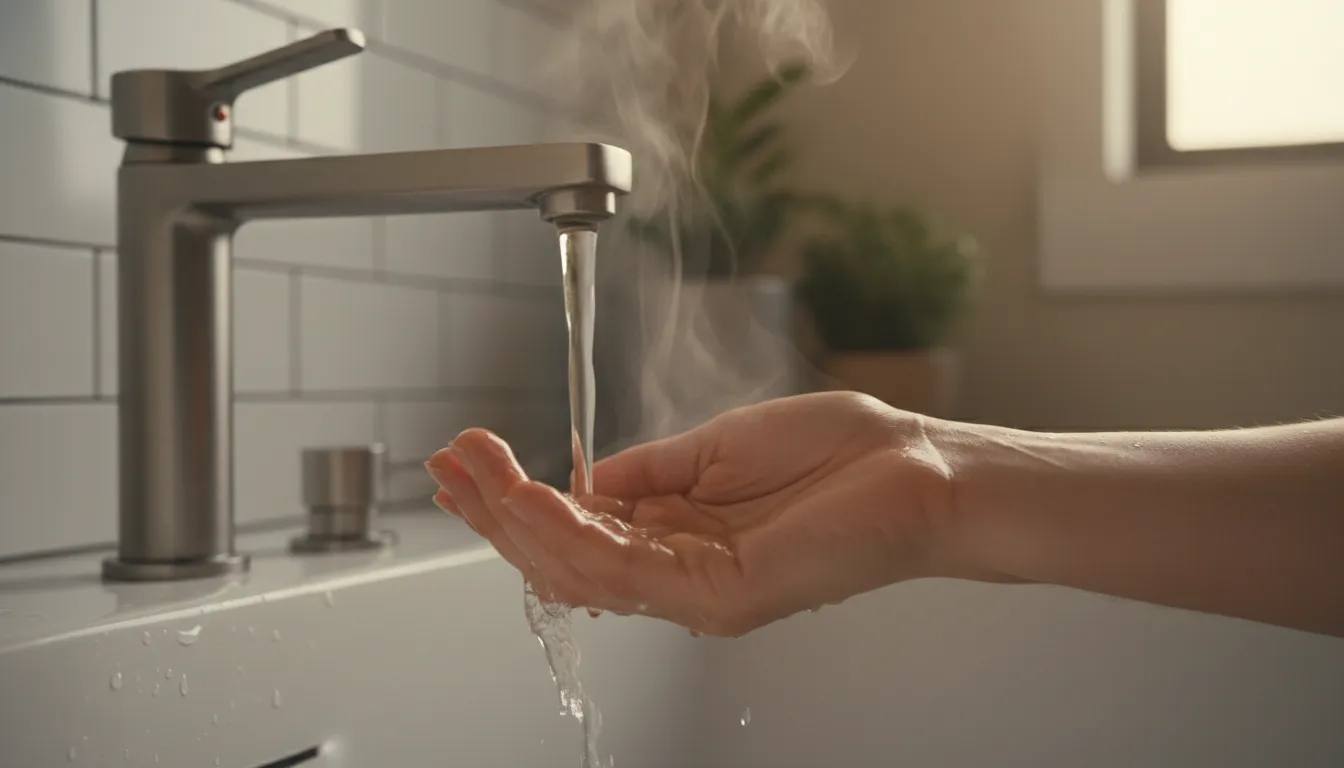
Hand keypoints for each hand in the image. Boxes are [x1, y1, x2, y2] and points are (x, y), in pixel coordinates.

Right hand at [425, 392, 959, 635]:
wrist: (917, 467)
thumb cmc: (838, 456)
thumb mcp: (714, 449)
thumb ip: (644, 471)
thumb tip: (582, 473)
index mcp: (675, 537)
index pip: (574, 531)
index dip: (513, 499)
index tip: (469, 456)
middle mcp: (678, 573)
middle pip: (562, 557)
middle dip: (498, 510)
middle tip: (451, 462)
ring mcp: (697, 591)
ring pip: (579, 570)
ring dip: (516, 517)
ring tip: (474, 470)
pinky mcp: (722, 595)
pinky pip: (626, 570)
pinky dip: (569, 531)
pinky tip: (532, 494)